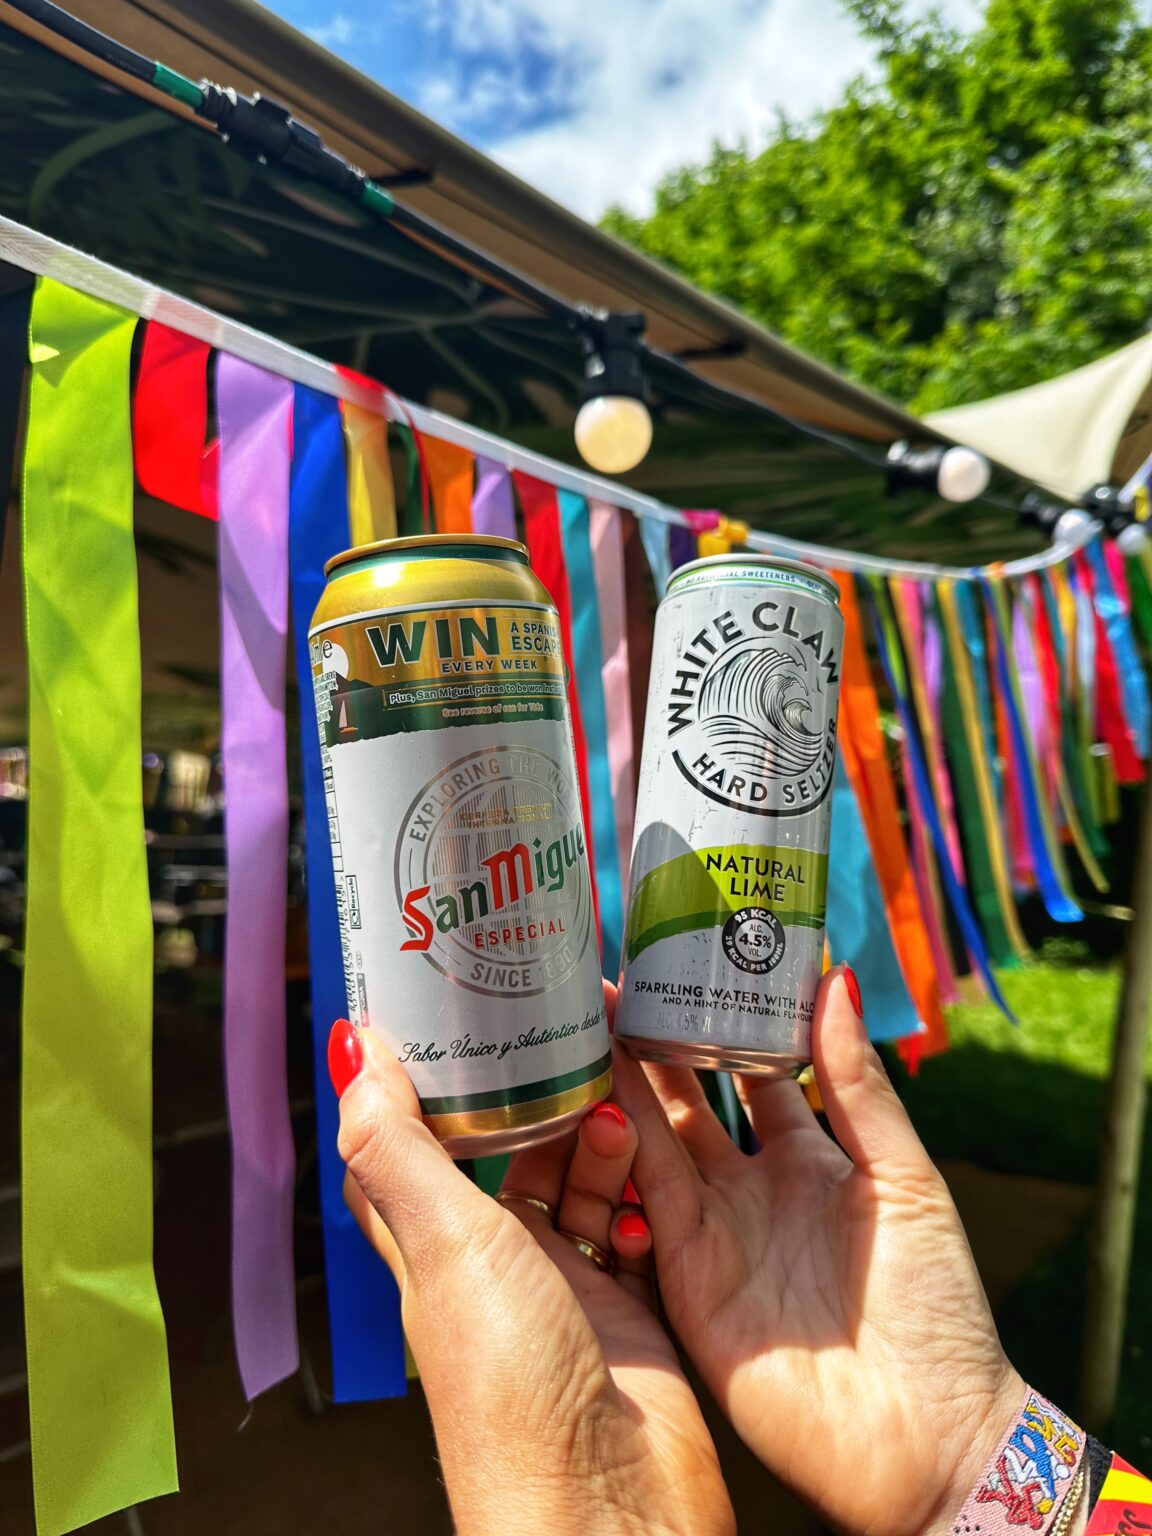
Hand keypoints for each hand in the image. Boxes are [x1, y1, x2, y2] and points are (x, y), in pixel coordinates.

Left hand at [331, 1010, 733, 1535]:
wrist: (614, 1509)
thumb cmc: (513, 1397)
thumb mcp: (447, 1247)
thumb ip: (400, 1150)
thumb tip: (350, 1053)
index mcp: (435, 1249)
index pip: (411, 1147)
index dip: (420, 1082)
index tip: (446, 1013)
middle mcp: (497, 1266)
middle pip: (514, 1155)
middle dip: (544, 1099)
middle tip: (578, 1041)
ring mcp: (566, 1290)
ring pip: (580, 1185)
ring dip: (602, 1142)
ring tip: (622, 1108)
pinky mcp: (631, 1312)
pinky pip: (637, 1229)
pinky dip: (645, 1197)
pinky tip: (654, 1176)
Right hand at [611, 966, 1024, 1535]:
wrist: (922, 1434)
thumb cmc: (936, 1309)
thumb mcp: (906, 1178)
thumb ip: (860, 1086)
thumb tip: (838, 981)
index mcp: (810, 1158)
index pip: (751, 1071)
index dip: (718, 1021)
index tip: (687, 965)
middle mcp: (751, 1188)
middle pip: (686, 1100)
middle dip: (650, 1044)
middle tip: (611, 984)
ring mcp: (714, 1231)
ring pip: (652, 1139)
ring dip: (619, 1083)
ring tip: (585, 1022)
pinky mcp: (685, 1276)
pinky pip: (641, 1199)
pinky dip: (614, 1150)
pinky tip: (588, 1098)